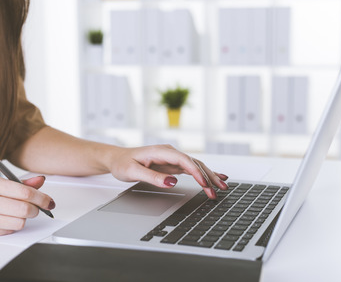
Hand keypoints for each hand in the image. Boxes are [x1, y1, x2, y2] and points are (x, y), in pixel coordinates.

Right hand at [0, 174, 54, 238]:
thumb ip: (16, 182)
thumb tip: (40, 181)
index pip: (24, 191)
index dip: (42, 198)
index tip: (49, 202)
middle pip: (24, 209)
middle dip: (35, 210)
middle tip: (34, 208)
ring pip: (18, 223)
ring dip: (22, 220)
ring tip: (15, 214)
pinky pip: (6, 232)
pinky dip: (10, 227)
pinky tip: (3, 220)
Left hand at [108, 145, 228, 198]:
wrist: (117, 158)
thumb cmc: (123, 163)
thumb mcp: (133, 172)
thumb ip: (153, 177)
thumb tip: (172, 182)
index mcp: (161, 151)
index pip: (184, 160)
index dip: (196, 172)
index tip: (205, 184)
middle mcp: (169, 153)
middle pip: (194, 163)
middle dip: (208, 176)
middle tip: (219, 189)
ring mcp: (172, 158)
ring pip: (195, 166)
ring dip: (209, 176)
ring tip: (223, 186)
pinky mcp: (173, 165)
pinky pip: (192, 169)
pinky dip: (204, 174)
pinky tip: (216, 177)